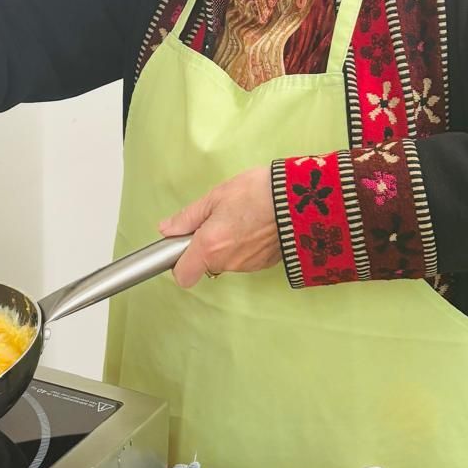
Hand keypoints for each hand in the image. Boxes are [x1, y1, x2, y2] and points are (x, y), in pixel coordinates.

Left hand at [159, 166, 280, 287]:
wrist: (299, 198)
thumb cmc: (258, 192)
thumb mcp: (216, 196)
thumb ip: (188, 217)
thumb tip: (167, 228)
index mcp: (209, 246)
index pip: (183, 276)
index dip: (180, 262)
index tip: (184, 245)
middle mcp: (227, 262)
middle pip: (206, 264)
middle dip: (207, 246)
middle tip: (218, 220)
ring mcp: (247, 266)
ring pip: (227, 261)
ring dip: (229, 245)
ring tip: (241, 218)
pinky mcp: (265, 264)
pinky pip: (246, 259)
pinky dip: (247, 246)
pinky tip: (256, 225)